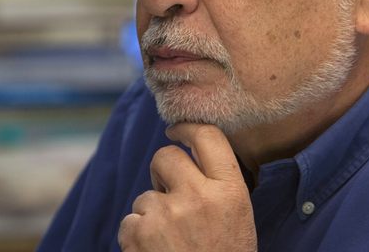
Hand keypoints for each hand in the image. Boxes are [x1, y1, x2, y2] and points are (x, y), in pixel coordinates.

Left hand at [117, 122, 256, 251]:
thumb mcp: (238, 219)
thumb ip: (217, 187)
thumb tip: (186, 154)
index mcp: (231, 191)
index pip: (208, 137)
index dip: (187, 128)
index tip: (175, 130)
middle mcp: (200, 195)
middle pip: (166, 156)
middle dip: (161, 172)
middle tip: (168, 194)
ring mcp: (167, 214)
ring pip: (144, 195)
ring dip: (151, 215)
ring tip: (170, 244)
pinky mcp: (139, 232)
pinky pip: (129, 221)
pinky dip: (136, 238)